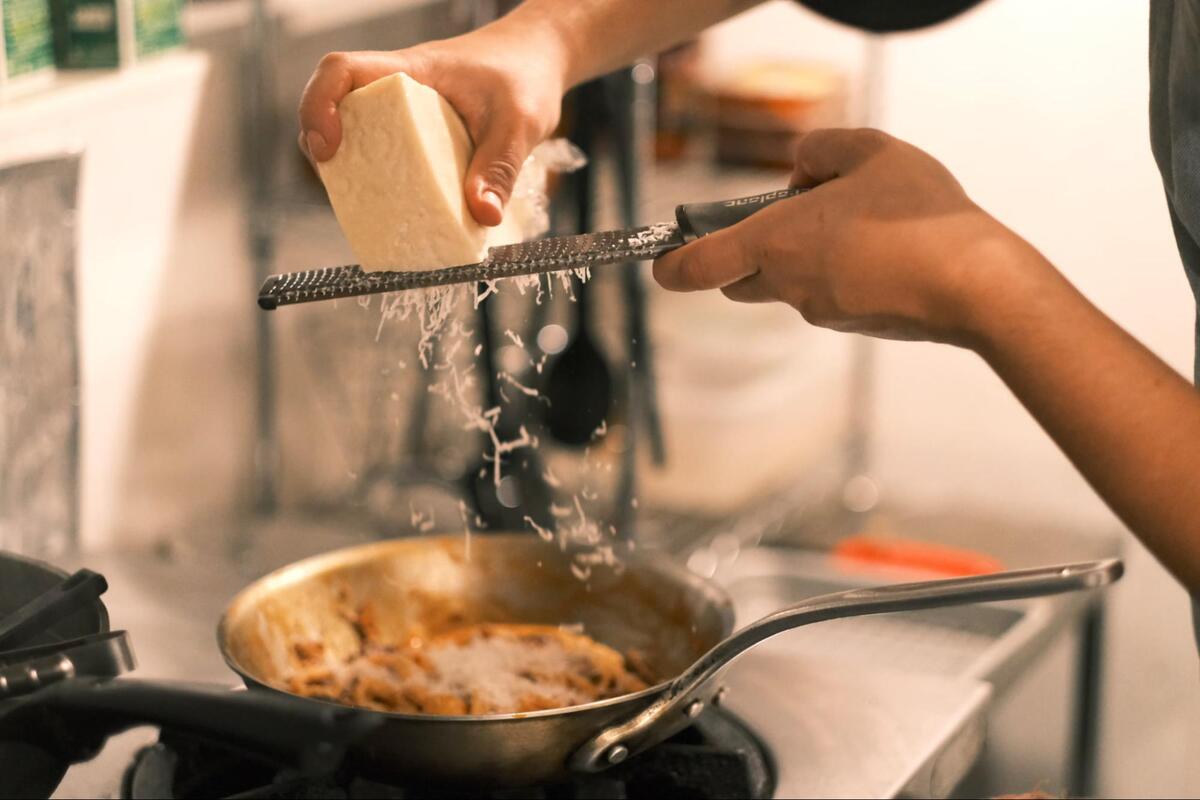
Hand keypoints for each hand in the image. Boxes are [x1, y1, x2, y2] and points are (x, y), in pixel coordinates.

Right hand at [298, 22, 566, 226]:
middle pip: (336, 105)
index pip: (342, 70)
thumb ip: (501, 169)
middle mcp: (399, 88)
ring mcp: (405, 109)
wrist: (539, 57)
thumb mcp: (519, 125)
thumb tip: (483, 216)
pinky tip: (398, 207)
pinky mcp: (418, 130)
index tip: (328, 147)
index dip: (319, 105)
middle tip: (337, 183)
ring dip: (349, 165)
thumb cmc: (526, 75)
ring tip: (362, 202)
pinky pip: (384, 148)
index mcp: (413, 72)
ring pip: (356, 129)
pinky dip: (381, 175)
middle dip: (322, 144)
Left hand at [652, 129, 1039, 347]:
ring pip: (788, 285)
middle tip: (783, 218)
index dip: (673, 266)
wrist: (974, 284)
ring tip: (856, 221)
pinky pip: (828, 295)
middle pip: (739, 279)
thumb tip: (801, 170)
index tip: (661, 263)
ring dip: (800, 258)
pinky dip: (836, 274)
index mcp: (775, 242)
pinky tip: (882, 249)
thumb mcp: (870, 151)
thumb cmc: (918, 214)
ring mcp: (820, 311)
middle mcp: (788, 283)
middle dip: (742, 255)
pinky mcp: (852, 325)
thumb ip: (822, 150)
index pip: (699, 266)